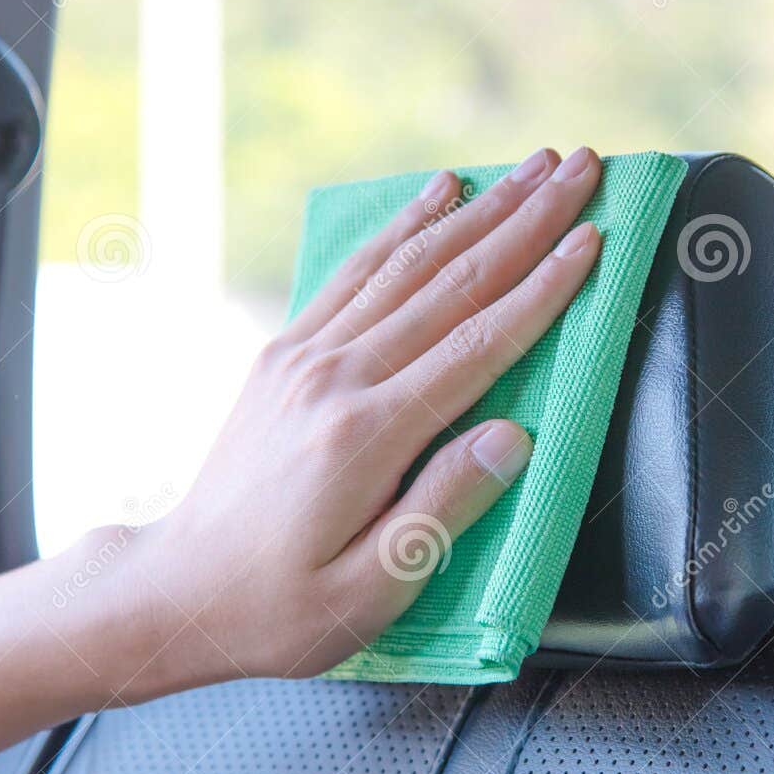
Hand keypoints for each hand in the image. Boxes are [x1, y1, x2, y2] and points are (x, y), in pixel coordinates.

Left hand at [124, 146, 603, 687]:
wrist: (180, 591)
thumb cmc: (281, 608)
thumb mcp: (370, 592)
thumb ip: (442, 510)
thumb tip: (513, 437)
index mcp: (366, 435)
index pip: (478, 345)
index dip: (543, 289)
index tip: (593, 239)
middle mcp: (335, 377)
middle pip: (451, 282)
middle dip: (526, 220)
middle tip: (583, 168)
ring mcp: (306, 357)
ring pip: (408, 263)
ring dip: (478, 209)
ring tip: (532, 166)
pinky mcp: (286, 353)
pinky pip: (357, 272)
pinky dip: (404, 226)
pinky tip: (438, 192)